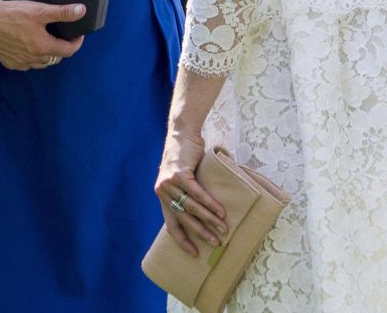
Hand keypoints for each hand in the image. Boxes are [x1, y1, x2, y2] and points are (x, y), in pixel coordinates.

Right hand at [0, 0, 85, 70]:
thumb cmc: (14, 14)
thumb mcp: (41, 10)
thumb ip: (62, 12)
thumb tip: (81, 11)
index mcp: (43, 47)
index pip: (68, 51)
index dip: (76, 43)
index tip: (77, 35)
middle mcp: (33, 59)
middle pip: (55, 58)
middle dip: (61, 49)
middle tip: (61, 36)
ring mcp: (20, 62)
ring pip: (41, 63)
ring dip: (47, 55)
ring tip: (46, 41)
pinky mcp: (9, 62)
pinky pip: (26, 64)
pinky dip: (31, 58)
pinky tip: (29, 47)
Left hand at [155, 132, 226, 256]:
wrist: (182, 133)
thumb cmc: (185, 156)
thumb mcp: (180, 178)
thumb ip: (184, 194)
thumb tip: (200, 215)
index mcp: (162, 196)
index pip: (171, 225)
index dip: (183, 240)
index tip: (195, 252)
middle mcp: (163, 192)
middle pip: (184, 218)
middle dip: (201, 233)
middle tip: (215, 243)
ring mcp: (170, 183)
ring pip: (192, 207)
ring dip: (209, 220)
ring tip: (223, 228)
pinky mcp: (180, 174)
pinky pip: (197, 193)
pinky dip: (210, 203)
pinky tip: (220, 211)